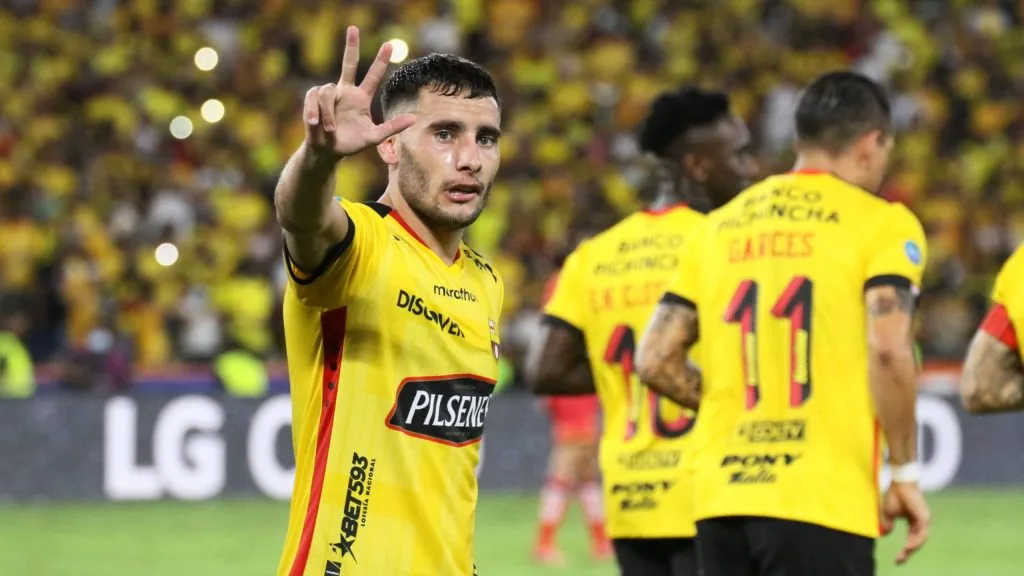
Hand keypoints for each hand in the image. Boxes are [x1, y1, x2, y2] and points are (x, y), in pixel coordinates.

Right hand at [303, 26, 416, 159]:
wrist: (326, 151)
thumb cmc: (350, 144)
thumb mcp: (373, 137)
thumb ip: (392, 128)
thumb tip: (414, 119)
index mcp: (361, 98)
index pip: (373, 76)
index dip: (381, 61)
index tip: (389, 45)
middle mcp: (346, 91)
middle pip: (349, 63)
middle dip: (351, 45)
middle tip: (354, 28)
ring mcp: (330, 94)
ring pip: (328, 91)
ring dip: (328, 113)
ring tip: (330, 129)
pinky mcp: (313, 99)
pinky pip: (314, 97)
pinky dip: (315, 111)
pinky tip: (314, 123)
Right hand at [880, 481, 930, 564]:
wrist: (900, 483)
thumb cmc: (895, 495)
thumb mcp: (888, 513)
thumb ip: (888, 524)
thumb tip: (884, 534)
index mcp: (914, 521)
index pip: (912, 539)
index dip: (905, 549)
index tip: (897, 559)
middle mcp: (921, 522)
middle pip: (917, 541)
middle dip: (908, 552)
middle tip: (899, 561)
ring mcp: (924, 519)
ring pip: (921, 539)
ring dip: (912, 548)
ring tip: (903, 554)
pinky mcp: (924, 517)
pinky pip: (922, 533)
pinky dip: (915, 541)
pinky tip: (908, 546)